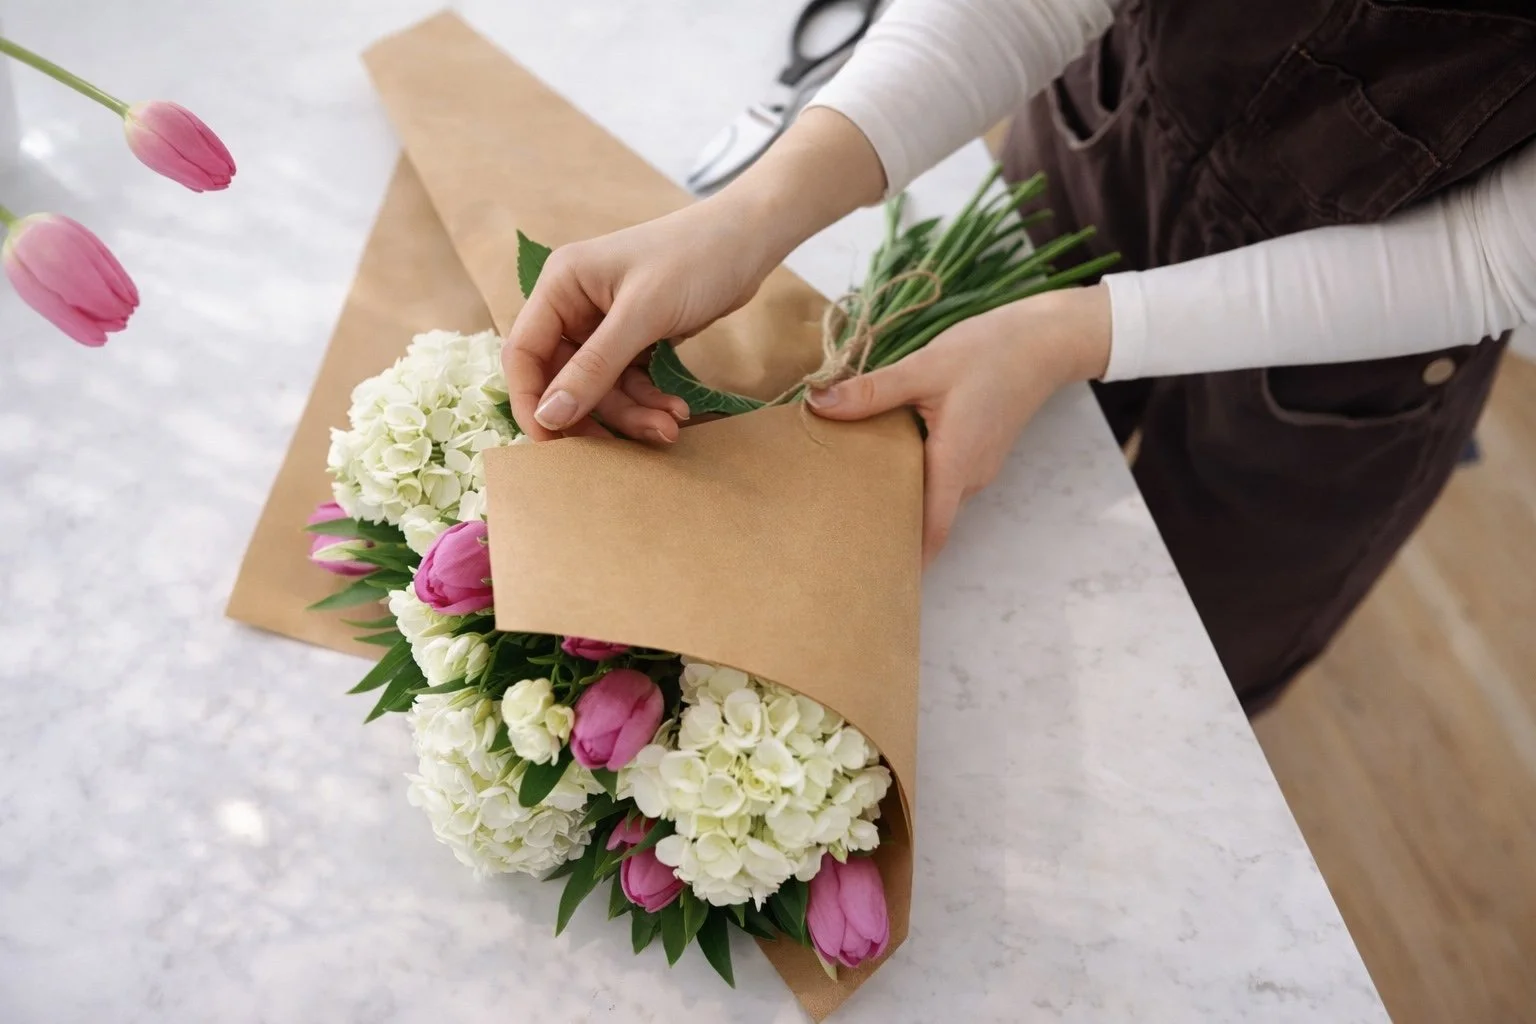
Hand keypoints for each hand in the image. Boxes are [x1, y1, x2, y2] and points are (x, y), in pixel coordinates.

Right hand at [504, 198, 774, 441]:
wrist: (750, 240)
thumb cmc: (694, 258)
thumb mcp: (643, 315)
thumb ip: (594, 367)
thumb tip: (547, 417)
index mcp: (560, 286)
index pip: (524, 353)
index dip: (531, 401)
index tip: (551, 444)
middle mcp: (575, 305)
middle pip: (565, 378)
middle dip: (599, 412)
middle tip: (626, 446)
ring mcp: (605, 323)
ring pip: (602, 387)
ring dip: (634, 412)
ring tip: (671, 425)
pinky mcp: (635, 337)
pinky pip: (629, 382)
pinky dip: (650, 399)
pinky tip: (678, 409)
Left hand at [807, 286, 1111, 563]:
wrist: (1045, 340)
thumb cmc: (991, 352)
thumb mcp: (926, 366)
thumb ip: (873, 390)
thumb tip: (818, 404)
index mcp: (956, 465)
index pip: (932, 533)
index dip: (905, 559)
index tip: (870, 576)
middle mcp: (970, 476)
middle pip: (928, 518)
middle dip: (891, 529)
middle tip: (841, 534)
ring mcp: (977, 466)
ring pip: (934, 496)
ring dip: (901, 499)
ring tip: (850, 497)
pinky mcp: (978, 450)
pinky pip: (942, 476)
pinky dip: (914, 476)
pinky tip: (883, 459)